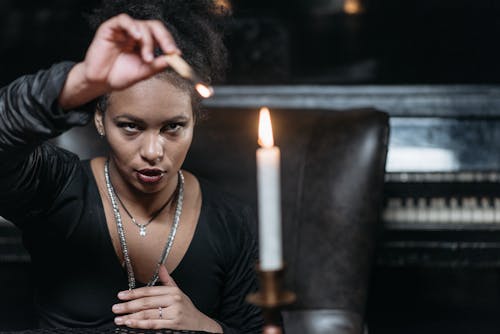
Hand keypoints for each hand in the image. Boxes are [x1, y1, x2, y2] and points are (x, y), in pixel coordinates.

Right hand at [59, 14, 179, 108]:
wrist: (100, 82)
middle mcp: (135, 35)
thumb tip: (171, 59)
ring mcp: (123, 31)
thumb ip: (156, 66)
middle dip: (165, 38)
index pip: (160, 36)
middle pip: (154, 27)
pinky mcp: (110, 28)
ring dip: (148, 41)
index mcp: (144, 44)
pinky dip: (132, 26)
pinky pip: (123, 20)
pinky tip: (137, 37)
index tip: (176, 54)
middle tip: (169, 51)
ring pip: (141, 25)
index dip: (169, 42)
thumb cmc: (119, 76)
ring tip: (146, 57)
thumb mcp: (142, 73)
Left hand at [112, 266, 221, 331]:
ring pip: (148, 314)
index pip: (149, 291)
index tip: (121, 295)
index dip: (133, 293)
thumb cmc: (187, 308)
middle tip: (116, 308)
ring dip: (131, 316)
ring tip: (120, 318)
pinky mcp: (173, 325)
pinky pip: (154, 324)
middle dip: (128, 305)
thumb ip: (167, 280)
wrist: (201, 324)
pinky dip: (140, 325)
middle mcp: (174, 301)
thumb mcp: (178, 292)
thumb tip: (160, 266)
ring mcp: (174, 313)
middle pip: (146, 303)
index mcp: (172, 291)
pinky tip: (131, 324)